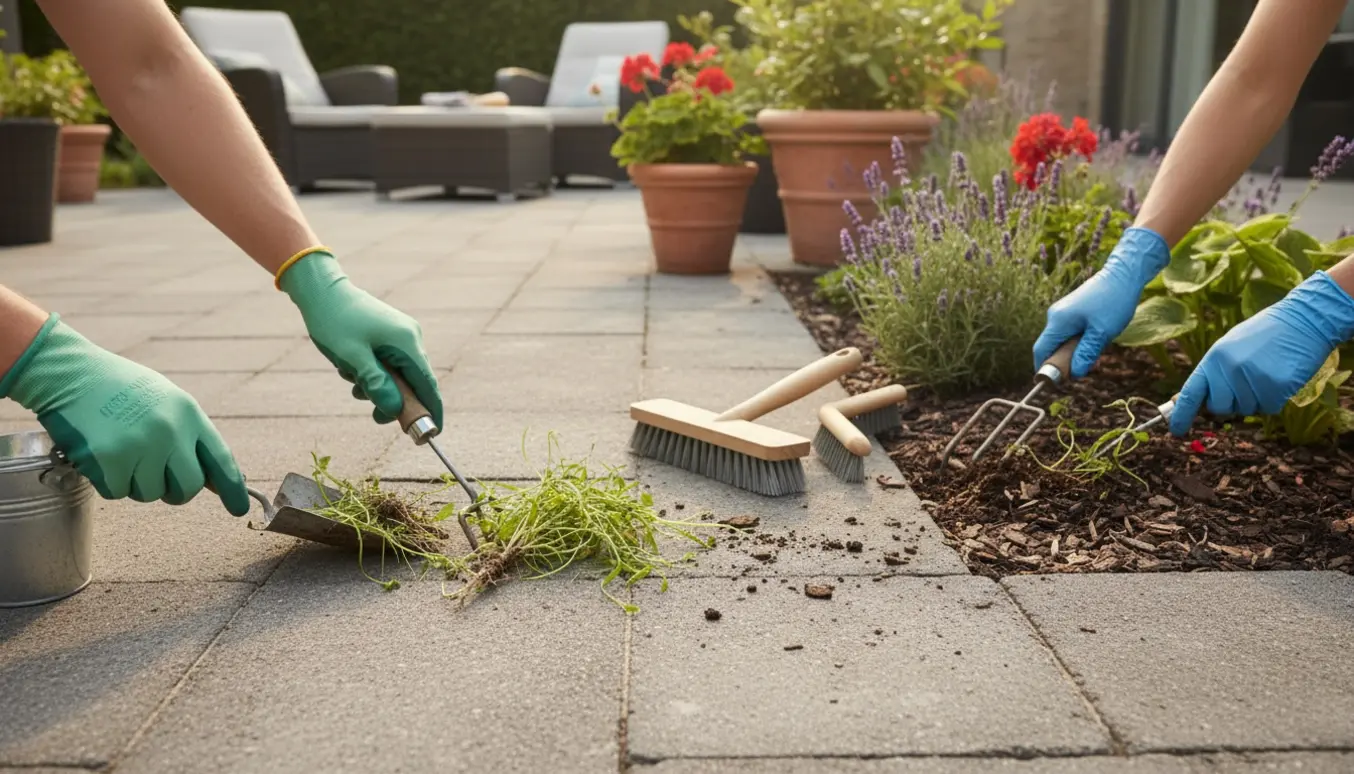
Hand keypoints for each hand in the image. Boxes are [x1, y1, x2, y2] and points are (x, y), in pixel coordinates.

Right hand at [0, 316, 249, 513]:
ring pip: (149, 493)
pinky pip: (117, 492)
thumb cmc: (119, 388)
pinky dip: (107, 480)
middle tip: (155, 477)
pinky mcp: (109, 459)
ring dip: (134, 481)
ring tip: (120, 449)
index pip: (220, 459)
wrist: (70, 372)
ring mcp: (140, 445)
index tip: (238, 508)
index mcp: (188, 413)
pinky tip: (101, 453)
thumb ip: (189, 437)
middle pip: (188, 487)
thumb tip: (212, 480)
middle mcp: (170, 431)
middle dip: (173, 491)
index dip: (232, 488)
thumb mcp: (166, 401)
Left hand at [279, 251, 442, 428]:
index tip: (432, 435)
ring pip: (400, 375)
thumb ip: (376, 384)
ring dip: (380, 387)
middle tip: (374, 416)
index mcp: (406, 343)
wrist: (322, 290)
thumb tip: (394, 410)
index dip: (432, 411)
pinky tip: (353, 369)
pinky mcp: (391, 334)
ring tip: (352, 382)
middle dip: (395, 401)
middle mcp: (410, 338)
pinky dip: (376, 374)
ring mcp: (402, 335)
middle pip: (414, 382)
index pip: (428, 385)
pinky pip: (390, 363)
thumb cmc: (334, 321)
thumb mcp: (352, 358)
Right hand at [1033, 227, 1169, 377]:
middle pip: (1051, 346)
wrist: (1124, 273)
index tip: (1057, 381)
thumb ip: (1086, 354)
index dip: (1044, 368)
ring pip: (1062, 339)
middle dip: (1065, 359)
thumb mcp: (1102, 333)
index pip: (1041, 351)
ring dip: (1076, 349)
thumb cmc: (1114, 301)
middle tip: (1086, 363)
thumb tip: (1073, 373)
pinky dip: (1080, 339)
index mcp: (1058, 321)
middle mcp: (1055, 316)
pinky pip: (1070, 331)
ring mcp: (1063, 311)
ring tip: (1098, 344)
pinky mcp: (1072, 309)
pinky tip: (1098, 335)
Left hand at [1170, 270, 1353, 434]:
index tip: (1176, 430)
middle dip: (1230, 404)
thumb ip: (1215, 373)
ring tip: (1266, 373)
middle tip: (1246, 384)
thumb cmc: (1265, 335)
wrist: (1304, 320)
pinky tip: (1279, 378)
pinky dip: (1274, 399)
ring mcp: (1253, 379)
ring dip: (1256, 399)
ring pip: (1246, 410)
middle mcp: (1230, 370)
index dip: (1181, 414)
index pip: (1191, 392)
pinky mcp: (1276, 387)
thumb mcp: (1231, 347)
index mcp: (1214, 358)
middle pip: (1220, 408)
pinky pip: (1269, 409)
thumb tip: (1196, 400)